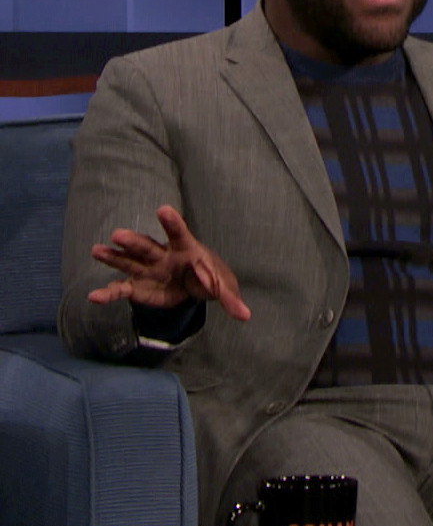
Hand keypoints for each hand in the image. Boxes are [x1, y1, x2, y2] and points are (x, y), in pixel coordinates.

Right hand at [88, 205, 250, 321]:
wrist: (195, 286)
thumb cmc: (210, 279)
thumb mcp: (223, 288)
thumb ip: (230, 299)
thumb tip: (245, 315)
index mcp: (186, 249)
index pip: (179, 233)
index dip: (172, 222)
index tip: (163, 210)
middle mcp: (162, 255)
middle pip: (147, 246)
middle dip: (133, 241)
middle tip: (117, 235)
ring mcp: (147, 269)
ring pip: (128, 261)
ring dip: (113, 257)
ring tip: (96, 251)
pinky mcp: (138, 286)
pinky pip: (121, 289)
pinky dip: (108, 293)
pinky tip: (94, 297)